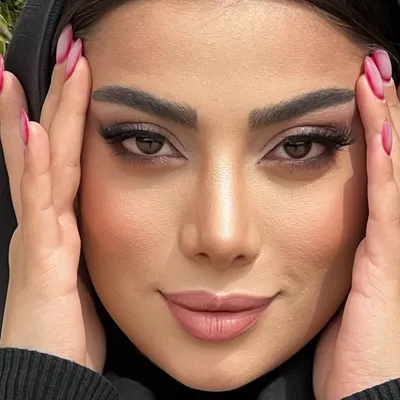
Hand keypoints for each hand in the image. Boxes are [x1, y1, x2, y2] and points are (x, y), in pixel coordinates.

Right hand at [0, 33, 104, 372]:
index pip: (65, 155)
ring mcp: (41, 234)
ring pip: (42, 162)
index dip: (68, 115)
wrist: (51, 374)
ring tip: (46, 68)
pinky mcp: (43, 257)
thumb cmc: (69, 329)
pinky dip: (33, 165)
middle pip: (52, 145)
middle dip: (59, 97)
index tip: (81, 75)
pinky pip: (41, 202)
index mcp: (62, 222)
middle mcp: (46, 219)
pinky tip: (32, 130)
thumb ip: (93, 243)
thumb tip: (106, 221)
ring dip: (42, 113)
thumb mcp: (88, 274)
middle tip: (70, 50)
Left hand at [314, 51, 399, 398]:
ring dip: (384, 121)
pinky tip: (377, 123)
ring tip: (374, 74)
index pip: (376, 172)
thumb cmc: (346, 350)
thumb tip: (299, 239)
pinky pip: (385, 198)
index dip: (372, 129)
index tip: (356, 92)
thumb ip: (327, 260)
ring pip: (390, 169)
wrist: (365, 392)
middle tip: (370, 69)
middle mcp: (389, 234)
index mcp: (373, 239)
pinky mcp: (386, 260)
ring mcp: (393, 244)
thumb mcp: (333, 294)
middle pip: (389, 161)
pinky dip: (383, 159)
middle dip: (383, 113)